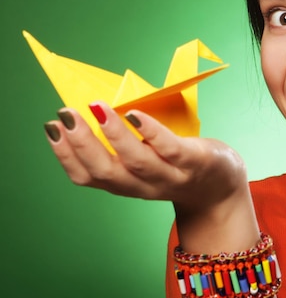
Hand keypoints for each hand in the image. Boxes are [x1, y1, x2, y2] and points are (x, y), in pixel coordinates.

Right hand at [44, 103, 252, 243]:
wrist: (221, 188)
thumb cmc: (178, 166)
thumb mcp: (145, 163)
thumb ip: (123, 148)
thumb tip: (95, 109)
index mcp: (127, 184)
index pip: (88, 177)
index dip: (65, 155)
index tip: (51, 127)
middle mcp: (145, 186)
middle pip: (107, 172)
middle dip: (81, 144)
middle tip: (65, 115)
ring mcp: (171, 176)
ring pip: (137, 162)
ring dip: (113, 135)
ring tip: (96, 108)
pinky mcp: (195, 163)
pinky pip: (171, 150)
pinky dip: (151, 133)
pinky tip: (135, 115)